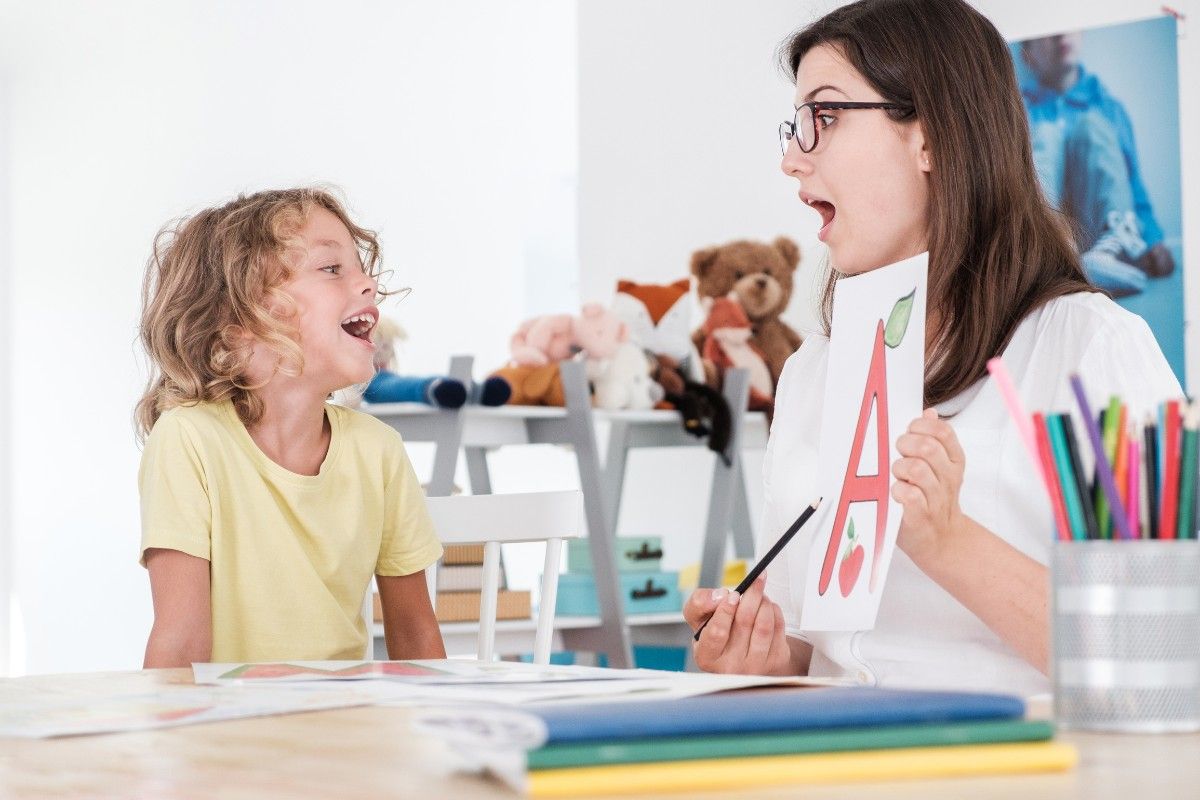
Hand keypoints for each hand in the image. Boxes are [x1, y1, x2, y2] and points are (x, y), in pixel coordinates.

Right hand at [683, 577, 791, 675]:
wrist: (740, 652)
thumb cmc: (716, 631)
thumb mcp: (699, 618)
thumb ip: (699, 603)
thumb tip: (720, 596)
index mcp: (706, 657)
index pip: (716, 632)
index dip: (725, 610)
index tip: (733, 594)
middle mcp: (730, 667)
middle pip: (744, 622)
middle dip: (751, 595)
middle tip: (755, 580)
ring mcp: (754, 666)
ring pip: (764, 625)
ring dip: (764, 601)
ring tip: (760, 593)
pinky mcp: (774, 661)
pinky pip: (778, 628)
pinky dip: (775, 610)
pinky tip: (767, 607)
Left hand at [891, 408, 967, 565]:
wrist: (941, 540)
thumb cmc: (933, 499)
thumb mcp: (940, 467)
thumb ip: (934, 439)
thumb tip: (929, 413)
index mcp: (954, 461)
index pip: (943, 431)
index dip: (921, 427)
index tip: (909, 432)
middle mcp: (948, 478)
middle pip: (927, 447)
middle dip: (905, 445)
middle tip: (898, 453)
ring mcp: (936, 498)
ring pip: (916, 469)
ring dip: (899, 468)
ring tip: (897, 476)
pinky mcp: (920, 516)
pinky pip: (908, 495)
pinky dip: (898, 490)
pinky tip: (896, 492)